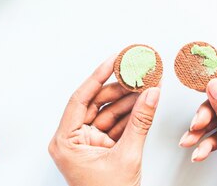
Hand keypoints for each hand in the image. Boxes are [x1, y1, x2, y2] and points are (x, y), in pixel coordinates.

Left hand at [48, 56, 160, 185]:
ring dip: (128, 100)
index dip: (98, 77)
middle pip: (95, 103)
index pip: (79, 99)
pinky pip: (115, 124)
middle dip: (119, 88)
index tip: (113, 60)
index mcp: (66, 142)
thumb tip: (151, 94)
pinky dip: (130, 114)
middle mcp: (73, 140)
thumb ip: (140, 121)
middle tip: (137, 72)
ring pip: (107, 112)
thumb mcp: (127, 156)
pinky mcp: (101, 148)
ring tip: (146, 84)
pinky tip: (144, 101)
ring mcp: (87, 144)